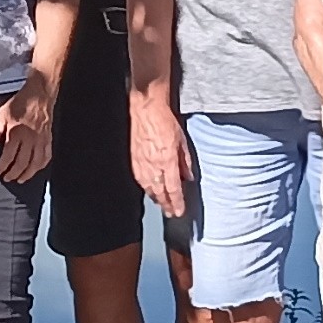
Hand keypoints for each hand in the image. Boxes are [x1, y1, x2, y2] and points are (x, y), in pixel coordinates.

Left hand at [0, 74, 57, 182]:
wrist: (40, 93)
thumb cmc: (22, 101)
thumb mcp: (1, 113)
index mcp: (16, 133)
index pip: (8, 156)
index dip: (2, 167)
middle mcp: (30, 139)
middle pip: (22, 163)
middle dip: (13, 173)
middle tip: (8, 178)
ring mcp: (41, 140)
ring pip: (36, 163)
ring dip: (28, 174)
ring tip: (21, 179)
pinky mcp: (49, 139)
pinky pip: (46, 156)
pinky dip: (41, 165)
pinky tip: (36, 168)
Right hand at [129, 98, 192, 220]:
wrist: (146, 110)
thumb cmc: (164, 121)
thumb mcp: (182, 141)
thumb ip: (185, 161)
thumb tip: (189, 176)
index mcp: (167, 161)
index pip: (173, 189)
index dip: (176, 203)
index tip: (179, 211)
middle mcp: (153, 166)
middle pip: (160, 193)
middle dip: (166, 204)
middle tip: (170, 212)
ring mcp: (141, 164)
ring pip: (149, 188)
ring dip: (156, 198)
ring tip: (161, 204)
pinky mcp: (134, 160)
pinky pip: (140, 179)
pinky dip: (146, 188)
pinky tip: (150, 190)